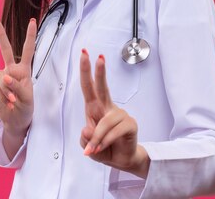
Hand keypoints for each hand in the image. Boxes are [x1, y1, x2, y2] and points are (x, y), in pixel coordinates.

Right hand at [0, 18, 35, 138]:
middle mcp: (12, 70)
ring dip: (7, 90)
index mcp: (24, 69)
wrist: (15, 119)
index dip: (30, 35)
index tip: (33, 21)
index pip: (28, 50)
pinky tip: (7, 102)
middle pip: (5, 49)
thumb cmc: (25, 107)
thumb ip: (17, 85)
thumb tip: (4, 77)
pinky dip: (1, 95)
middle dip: (0, 34)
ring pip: (1, 77)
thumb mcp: (27, 97)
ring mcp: (2, 76)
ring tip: (13, 101)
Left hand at [79, 49, 149, 177]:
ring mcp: (120, 114)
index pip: (89, 87)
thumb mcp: (88, 147)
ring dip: (97, 137)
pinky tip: (104, 147)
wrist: (122, 160)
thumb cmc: (105, 148)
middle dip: (99, 71)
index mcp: (94, 108)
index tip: (84, 54)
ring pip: (105, 121)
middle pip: (102, 87)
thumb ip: (85, 140)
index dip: (86, 71)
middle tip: (98, 57)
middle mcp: (107, 108)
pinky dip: (106, 141)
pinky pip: (114, 131)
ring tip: (95, 148)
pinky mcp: (130, 123)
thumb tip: (87, 129)